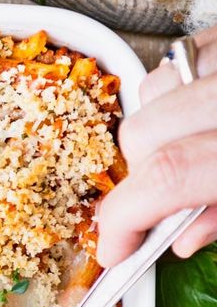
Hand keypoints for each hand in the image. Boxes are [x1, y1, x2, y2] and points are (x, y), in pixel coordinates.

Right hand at [96, 25, 216, 266]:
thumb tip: (180, 239)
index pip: (168, 175)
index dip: (124, 220)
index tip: (115, 250)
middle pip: (145, 134)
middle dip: (138, 177)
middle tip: (160, 202)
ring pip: (152, 90)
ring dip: (152, 129)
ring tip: (182, 150)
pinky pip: (177, 56)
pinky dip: (171, 90)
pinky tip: (191, 114)